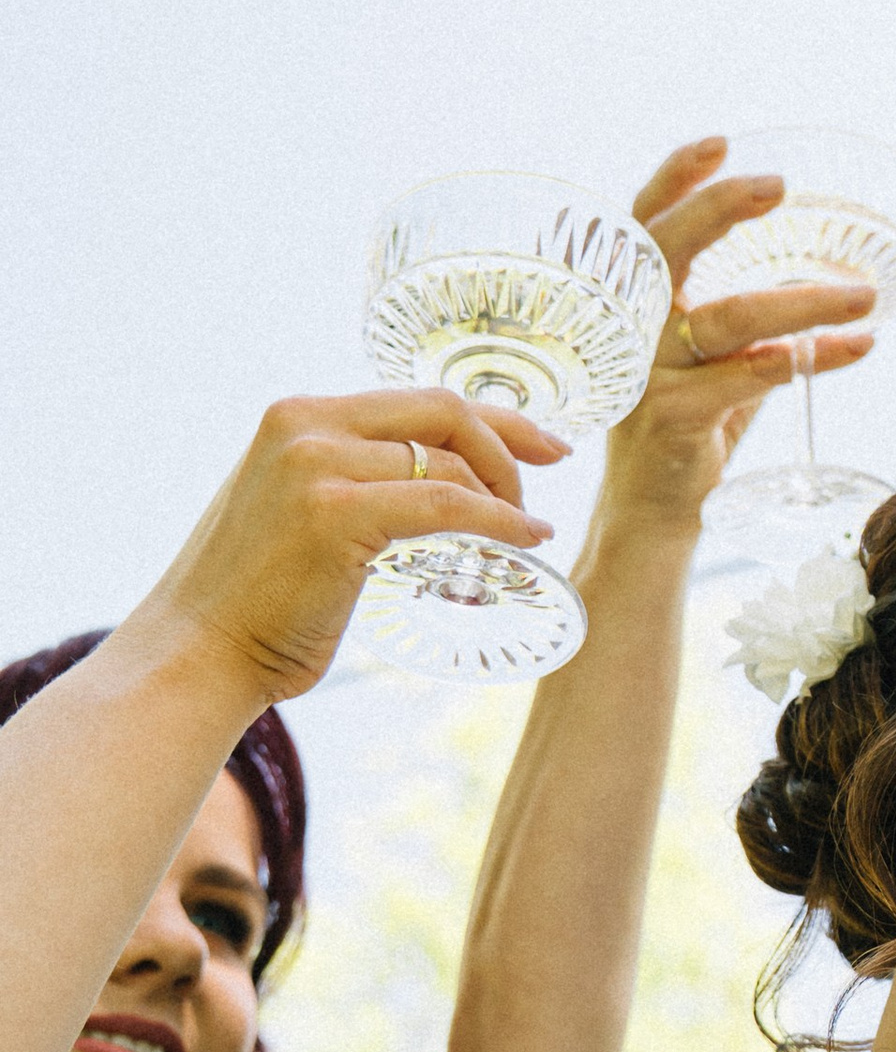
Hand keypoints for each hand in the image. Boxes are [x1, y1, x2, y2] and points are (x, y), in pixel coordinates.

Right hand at [144, 392, 566, 705]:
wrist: (196, 653)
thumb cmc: (252, 601)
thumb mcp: (296, 512)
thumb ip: (348, 482)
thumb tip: (430, 488)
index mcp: (297, 417)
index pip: (417, 399)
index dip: (491, 418)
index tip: (541, 443)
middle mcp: (306, 425)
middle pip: (443, 411)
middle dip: (510, 444)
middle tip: (542, 486)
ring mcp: (318, 464)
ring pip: (450, 463)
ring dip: (503, 496)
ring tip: (522, 530)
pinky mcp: (336, 513)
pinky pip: (447, 505)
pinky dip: (498, 521)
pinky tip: (523, 539)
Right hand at [597, 140, 875, 536]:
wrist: (654, 511)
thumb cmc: (688, 426)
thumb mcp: (717, 360)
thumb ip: (756, 322)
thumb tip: (830, 282)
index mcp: (639, 304)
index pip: (647, 225)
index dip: (675, 179)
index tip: (721, 143)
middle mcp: (635, 330)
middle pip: (667, 250)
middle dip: (721, 209)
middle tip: (780, 186)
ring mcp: (649, 374)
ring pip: (727, 319)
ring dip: (803, 301)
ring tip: (865, 295)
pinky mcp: (672, 418)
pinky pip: (746, 378)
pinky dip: (805, 360)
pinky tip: (851, 348)